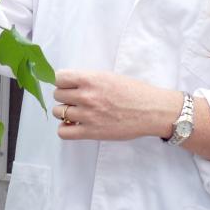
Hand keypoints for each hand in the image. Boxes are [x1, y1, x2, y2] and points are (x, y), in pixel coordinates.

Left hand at [52, 70, 183, 141]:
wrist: (151, 110)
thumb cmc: (133, 91)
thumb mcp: (108, 76)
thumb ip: (88, 79)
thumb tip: (70, 83)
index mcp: (91, 79)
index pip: (59, 78)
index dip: (62, 81)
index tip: (68, 85)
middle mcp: (86, 96)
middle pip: (57, 95)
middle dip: (64, 96)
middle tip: (75, 99)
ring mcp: (88, 115)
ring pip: (58, 112)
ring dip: (64, 111)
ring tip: (76, 112)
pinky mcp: (91, 132)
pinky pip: (64, 132)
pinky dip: (65, 128)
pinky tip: (73, 125)